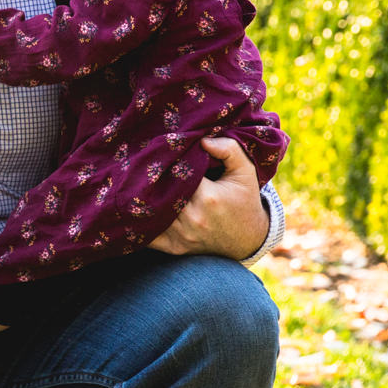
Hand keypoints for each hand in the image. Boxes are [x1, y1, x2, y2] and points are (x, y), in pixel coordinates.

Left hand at [147, 137, 269, 259]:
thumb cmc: (244, 200)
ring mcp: (181, 235)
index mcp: (208, 197)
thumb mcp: (245, 171)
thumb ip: (229, 149)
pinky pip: (149, 236)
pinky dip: (142, 223)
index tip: (168, 153)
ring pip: (152, 211)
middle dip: (155, 178)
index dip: (171, 161)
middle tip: (147, 165)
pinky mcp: (174, 247)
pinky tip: (139, 208)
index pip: (178, 172)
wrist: (248, 239)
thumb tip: (203, 140)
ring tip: (140, 183)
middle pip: (161, 191)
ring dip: (146, 198)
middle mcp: (192, 218)